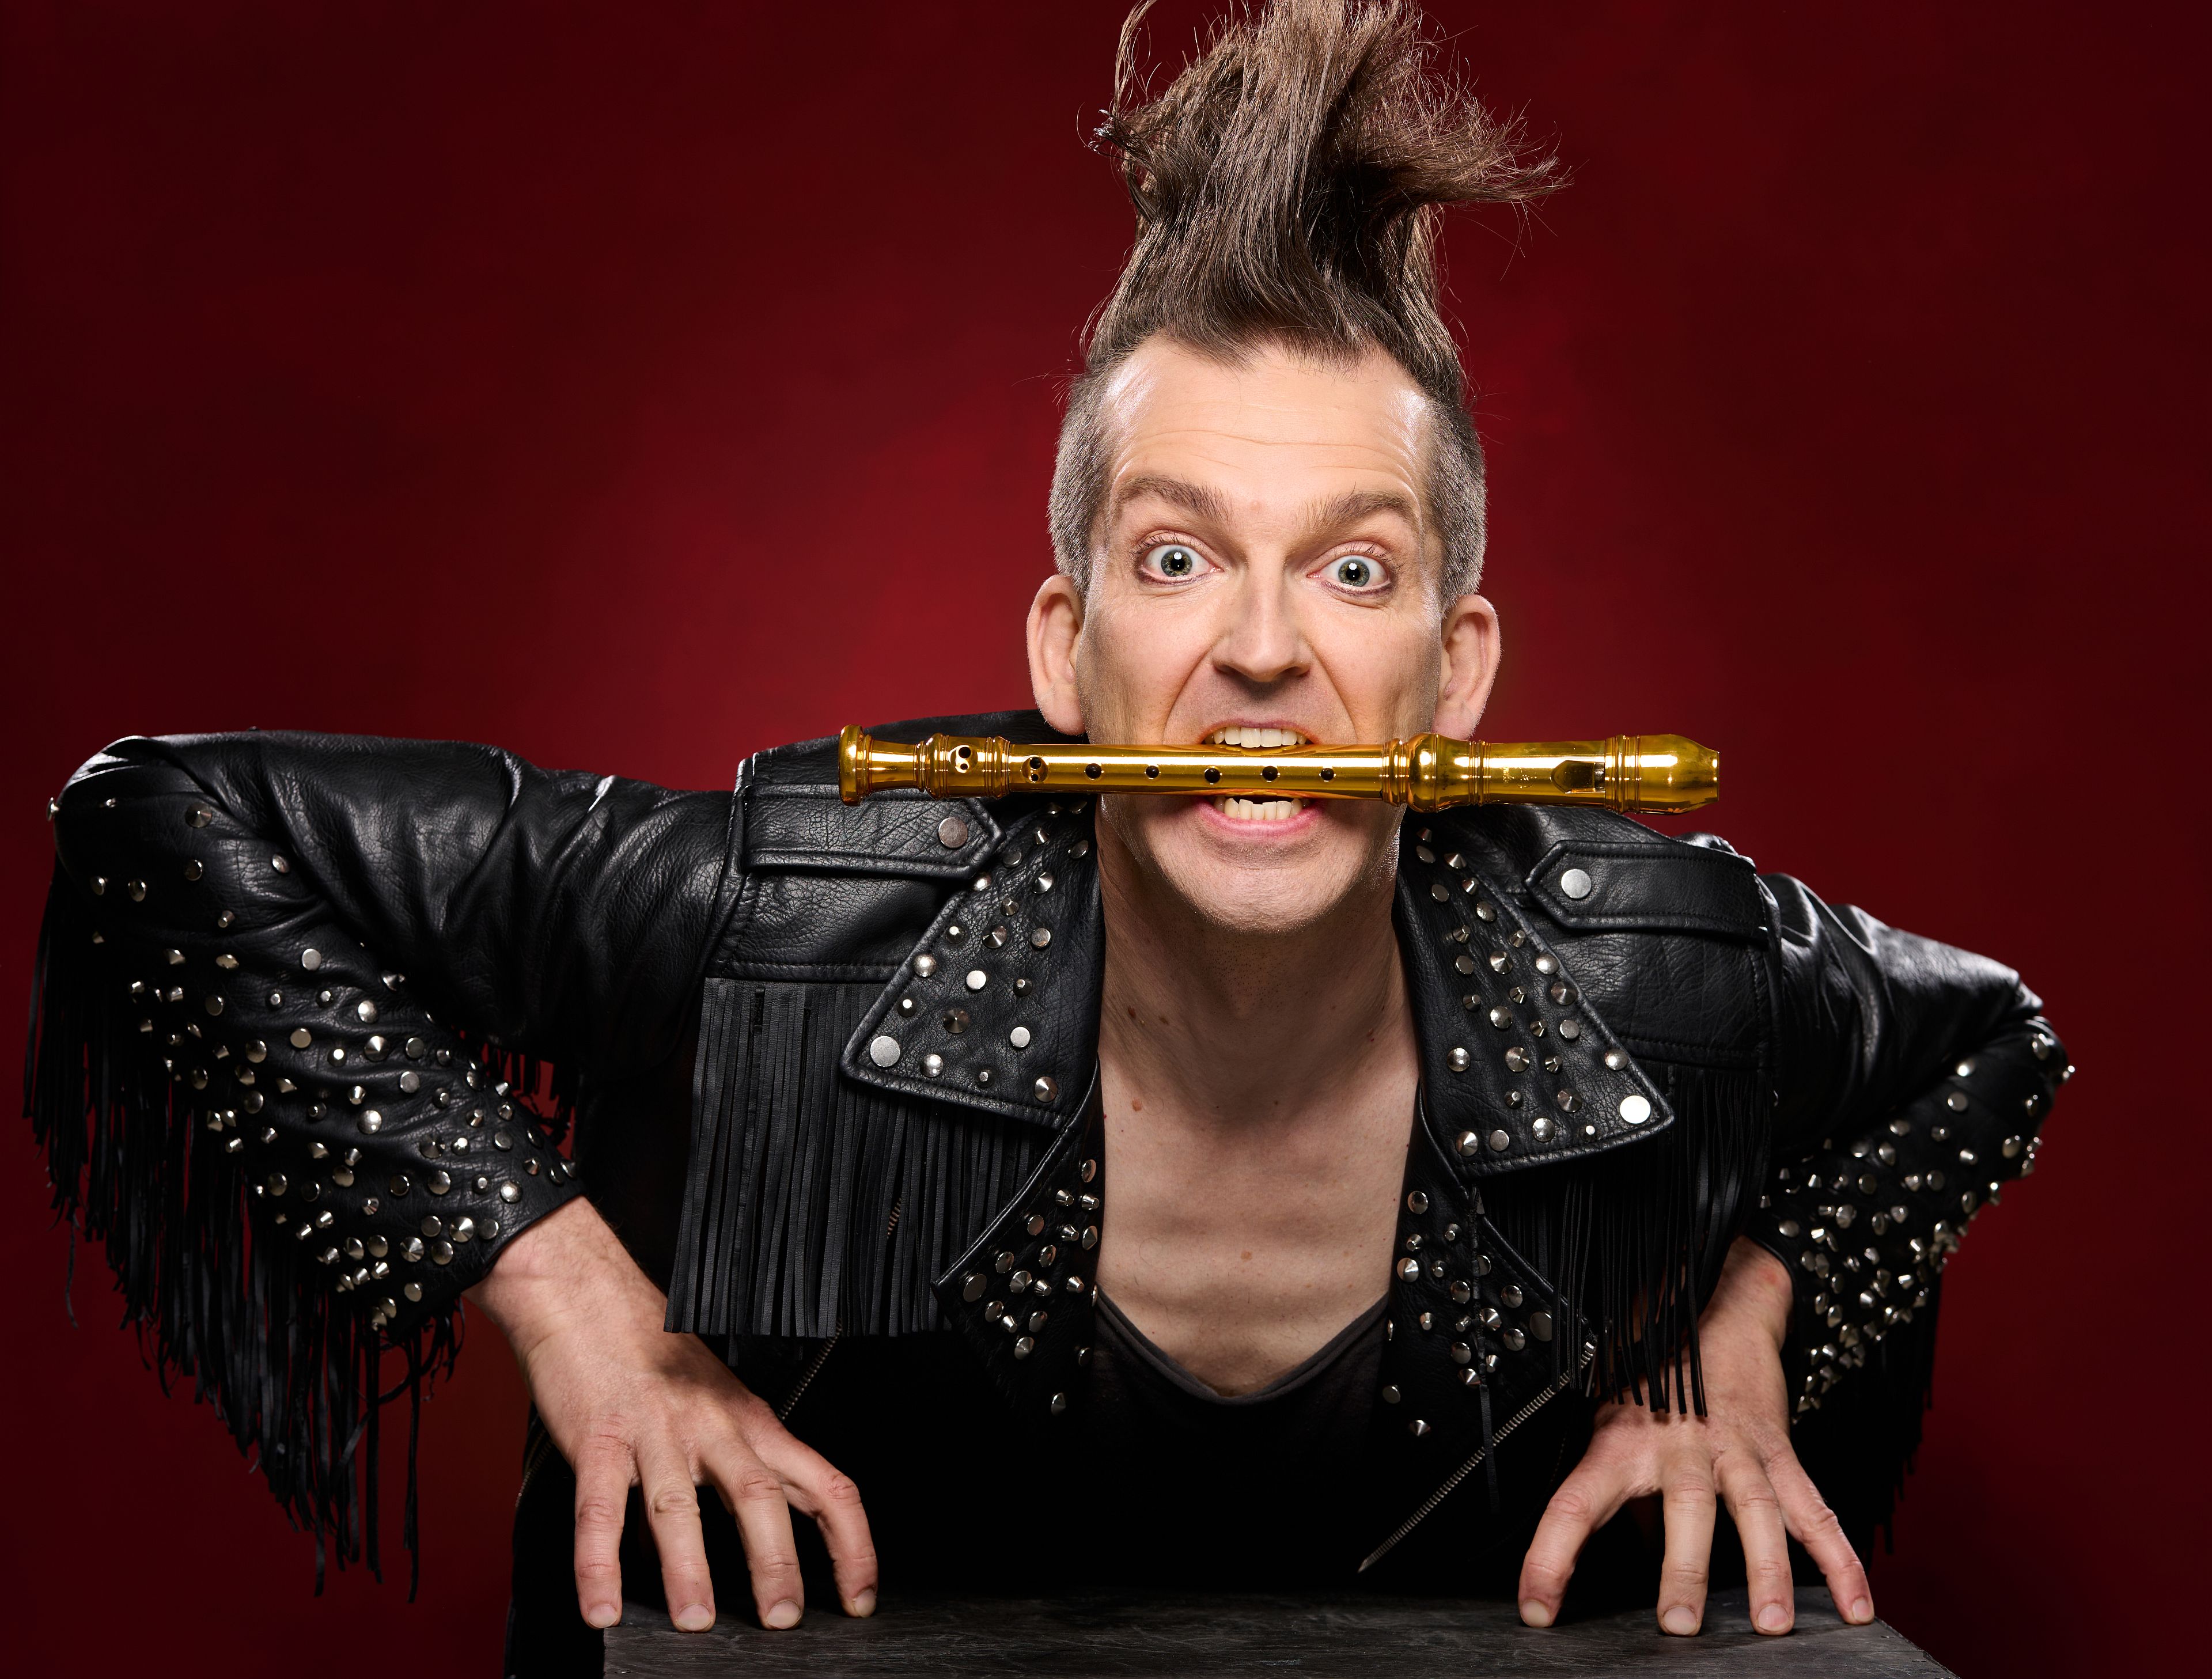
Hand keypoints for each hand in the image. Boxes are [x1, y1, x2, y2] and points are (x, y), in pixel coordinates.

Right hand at [466, 1198, 877, 1631]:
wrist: (585, 1294)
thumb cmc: (650, 1351)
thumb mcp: (713, 1405)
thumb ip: (727, 1472)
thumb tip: (732, 1548)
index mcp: (753, 1422)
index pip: (825, 1485)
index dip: (850, 1544)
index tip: (859, 1596)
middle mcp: (714, 1427)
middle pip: (761, 1497)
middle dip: (776, 1564)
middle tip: (783, 1620)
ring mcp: (657, 1432)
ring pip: (682, 1507)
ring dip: (691, 1569)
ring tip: (696, 1621)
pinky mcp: (600, 1438)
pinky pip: (601, 1509)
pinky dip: (598, 1564)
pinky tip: (601, 1606)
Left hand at [1516, 1236, 1870, 1635]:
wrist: (1716, 1305)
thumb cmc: (1656, 1374)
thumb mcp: (1617, 1422)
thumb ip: (1627, 1494)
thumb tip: (1631, 1557)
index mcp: (1623, 1442)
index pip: (1574, 1504)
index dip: (1550, 1557)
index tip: (1535, 1608)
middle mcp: (1680, 1445)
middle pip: (1684, 1509)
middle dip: (1683, 1570)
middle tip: (1678, 1624)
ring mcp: (1736, 1448)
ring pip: (1756, 1512)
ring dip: (1766, 1571)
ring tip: (1772, 1624)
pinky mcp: (1781, 1453)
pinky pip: (1815, 1511)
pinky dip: (1841, 1562)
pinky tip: (1854, 1607)